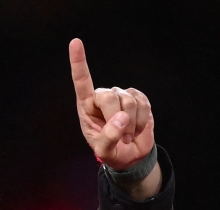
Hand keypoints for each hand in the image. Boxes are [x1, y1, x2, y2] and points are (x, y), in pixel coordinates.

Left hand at [69, 38, 154, 170]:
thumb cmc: (111, 152)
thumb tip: (121, 118)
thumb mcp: (104, 151)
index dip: (79, 62)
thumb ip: (109, 138)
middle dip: (117, 119)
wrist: (131, 156)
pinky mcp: (139, 98)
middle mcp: (102, 97)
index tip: (75, 43)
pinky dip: (142, 121)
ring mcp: (121, 96)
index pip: (82, 82)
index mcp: (87, 107)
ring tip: (127, 136)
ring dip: (131, 124)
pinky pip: (143, 103)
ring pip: (129, 101)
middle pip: (110, 97)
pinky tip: (137, 129)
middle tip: (122, 138)